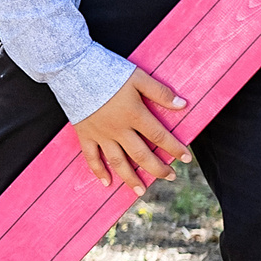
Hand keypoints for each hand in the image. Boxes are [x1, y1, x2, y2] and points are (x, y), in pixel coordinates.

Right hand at [70, 69, 185, 190]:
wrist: (73, 68)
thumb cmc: (108, 71)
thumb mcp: (138, 77)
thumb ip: (160, 92)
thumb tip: (183, 105)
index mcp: (134, 115)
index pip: (159, 137)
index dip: (175, 149)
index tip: (186, 159)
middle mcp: (118, 129)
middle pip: (141, 155)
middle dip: (157, 168)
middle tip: (170, 177)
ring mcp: (100, 134)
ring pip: (118, 161)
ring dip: (131, 178)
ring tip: (141, 191)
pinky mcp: (85, 133)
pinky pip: (91, 156)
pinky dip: (98, 170)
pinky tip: (107, 182)